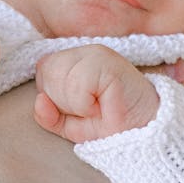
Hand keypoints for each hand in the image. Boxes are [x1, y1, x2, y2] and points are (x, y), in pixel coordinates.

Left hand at [34, 45, 159, 141]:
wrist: (145, 131)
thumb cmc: (111, 124)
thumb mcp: (70, 125)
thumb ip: (48, 115)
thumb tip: (38, 101)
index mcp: (74, 59)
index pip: (42, 70)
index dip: (53, 96)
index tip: (79, 108)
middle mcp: (84, 51)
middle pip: (47, 72)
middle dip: (62, 101)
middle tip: (89, 109)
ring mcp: (97, 54)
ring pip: (59, 77)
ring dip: (75, 105)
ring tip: (96, 108)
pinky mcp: (107, 63)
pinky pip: (77, 85)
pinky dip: (85, 105)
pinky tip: (102, 106)